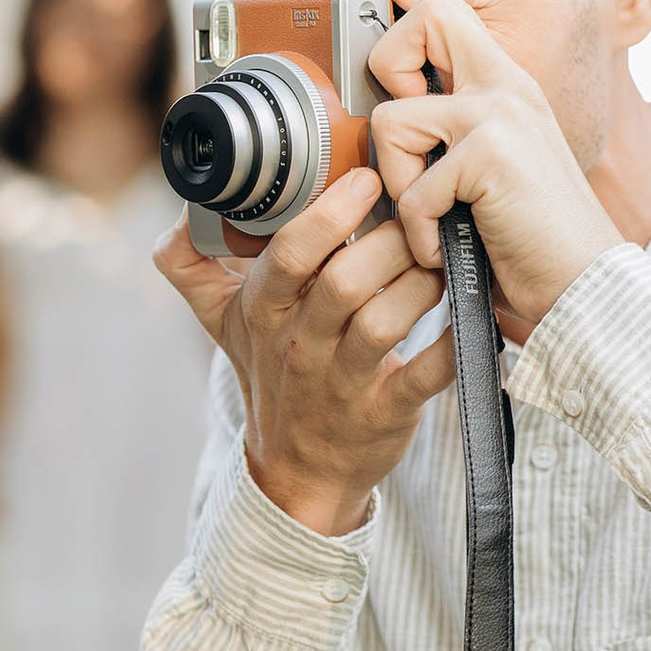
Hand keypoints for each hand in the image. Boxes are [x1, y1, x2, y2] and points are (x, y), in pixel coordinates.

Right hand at [155, 169, 455, 535]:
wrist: (296, 472)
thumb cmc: (270, 375)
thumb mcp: (220, 322)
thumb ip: (189, 264)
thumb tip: (179, 211)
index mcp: (263, 311)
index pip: (288, 255)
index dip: (328, 213)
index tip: (364, 179)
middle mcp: (300, 345)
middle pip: (343, 281)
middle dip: (388, 242)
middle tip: (420, 217)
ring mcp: (343, 382)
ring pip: (384, 322)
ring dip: (421, 283)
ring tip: (443, 257)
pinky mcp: (386, 412)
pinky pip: (425, 375)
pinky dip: (452, 344)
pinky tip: (472, 313)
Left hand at [351, 0, 624, 324]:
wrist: (586, 286)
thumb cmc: (535, 240)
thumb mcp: (494, 170)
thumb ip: (456, 135)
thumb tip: (396, 126)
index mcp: (507, 87)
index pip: (448, 11)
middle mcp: (506, 88)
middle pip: (424, 21)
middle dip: (388, 65)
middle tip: (406, 133)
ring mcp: (499, 116)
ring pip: (394, 117)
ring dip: (399, 183)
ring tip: (432, 220)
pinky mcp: (489, 155)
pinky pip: (413, 187)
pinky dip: (420, 232)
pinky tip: (447, 250)